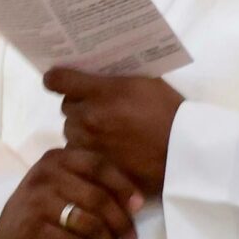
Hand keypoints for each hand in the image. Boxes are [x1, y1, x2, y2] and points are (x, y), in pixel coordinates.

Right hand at [0, 146, 145, 238]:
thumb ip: (93, 184)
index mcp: (57, 158)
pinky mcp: (33, 230)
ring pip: (89, 223)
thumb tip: (136, 203)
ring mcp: (38, 202)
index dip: (123, 186)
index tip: (138, 206)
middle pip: (99, 198)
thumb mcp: (62, 183)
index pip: (99, 165)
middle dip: (120, 222)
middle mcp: (46, 175)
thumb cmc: (42, 207)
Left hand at [46, 68, 182, 196]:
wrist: (183, 150)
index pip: (58, 80)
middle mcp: (89, 116)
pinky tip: (106, 149)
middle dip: (79, 105)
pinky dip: (88, 150)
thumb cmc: (169, 111)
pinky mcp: (95, 165)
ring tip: (103, 130)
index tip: (58, 79)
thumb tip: (97, 73)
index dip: (56, 78)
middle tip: (97, 106)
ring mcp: (90, 144)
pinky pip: (80, 153)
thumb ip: (116, 78)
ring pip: (71, 131)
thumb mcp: (145, 82)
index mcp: (101, 91)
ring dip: (82, 128)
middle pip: (66, 106)